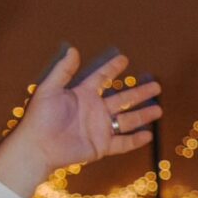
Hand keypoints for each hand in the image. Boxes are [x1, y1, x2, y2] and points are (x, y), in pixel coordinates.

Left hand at [0, 48, 162, 197]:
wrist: (38, 146)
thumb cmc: (40, 117)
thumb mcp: (49, 89)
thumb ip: (63, 71)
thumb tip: (74, 50)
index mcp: (83, 95)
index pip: (101, 78)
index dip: (112, 69)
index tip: (124, 59)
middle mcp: (94, 111)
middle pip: (122, 99)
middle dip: (140, 93)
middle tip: (156, 86)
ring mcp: (100, 129)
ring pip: (127, 120)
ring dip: (143, 115)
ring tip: (158, 110)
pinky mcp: (101, 146)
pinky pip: (122, 143)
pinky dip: (135, 140)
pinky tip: (148, 135)